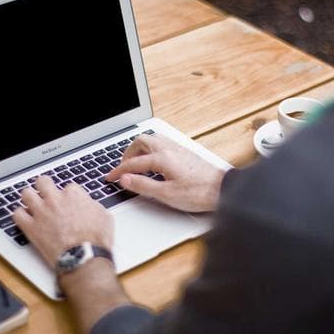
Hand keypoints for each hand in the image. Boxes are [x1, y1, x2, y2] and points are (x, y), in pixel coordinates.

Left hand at [13, 176, 112, 267]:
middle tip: (45, 192)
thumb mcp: (105, 217)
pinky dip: (20, 215)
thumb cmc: (95, 240)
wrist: (84, 257)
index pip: (67, 186)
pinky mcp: (31, 227)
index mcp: (74, 195)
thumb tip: (90, 206)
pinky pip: (17, 214)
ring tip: (31, 202)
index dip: (67, 195)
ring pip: (26, 194)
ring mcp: (41, 212)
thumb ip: (93, 206)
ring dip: (29, 197)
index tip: (67, 202)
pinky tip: (24, 218)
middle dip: (44, 186)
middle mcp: (55, 200)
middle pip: (43, 182)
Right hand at [106, 134, 225, 211]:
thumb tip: (125, 180)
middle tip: (122, 168)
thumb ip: (143, 186)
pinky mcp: (185, 152)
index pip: (133, 163)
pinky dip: (151, 149)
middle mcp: (169, 149)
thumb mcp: (166, 194)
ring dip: (140, 149)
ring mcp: (178, 149)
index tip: (110, 178)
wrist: (223, 190)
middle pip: (141, 142)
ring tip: (135, 162)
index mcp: (162, 158)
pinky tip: (153, 160)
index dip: (119, 171)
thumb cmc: (198, 193)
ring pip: (152, 139)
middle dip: (128, 153)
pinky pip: (162, 143)